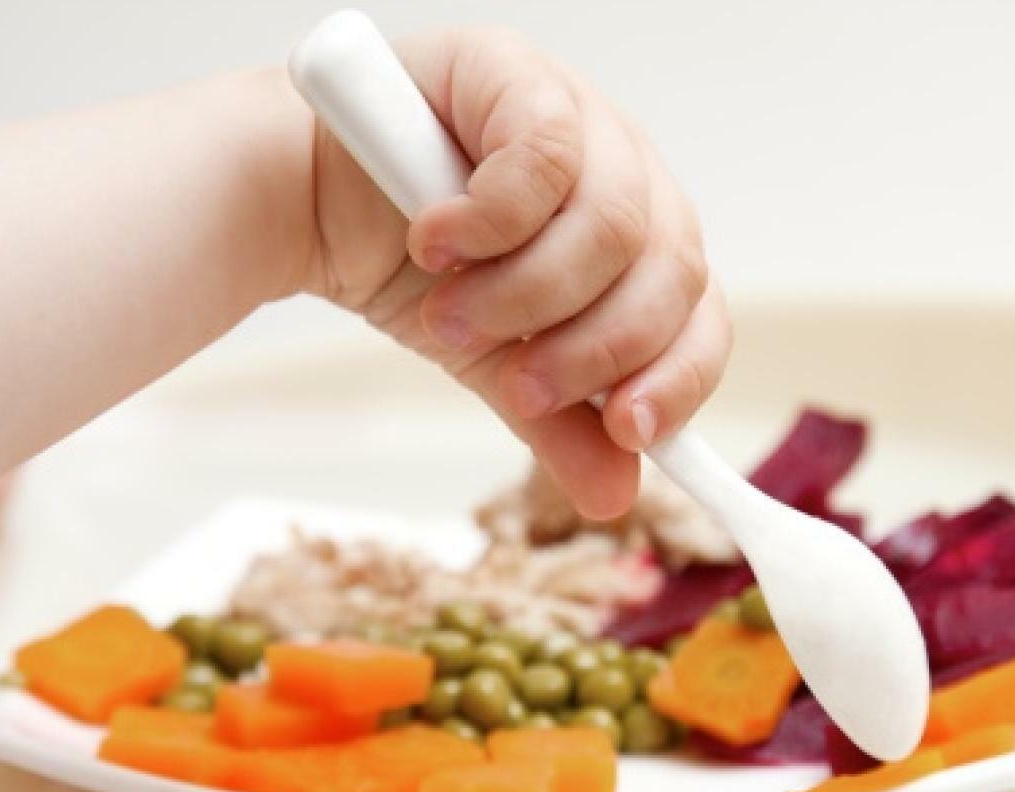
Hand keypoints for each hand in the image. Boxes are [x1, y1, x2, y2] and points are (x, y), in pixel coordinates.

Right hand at [294, 29, 731, 520]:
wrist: (311, 210)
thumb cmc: (415, 277)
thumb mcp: (497, 366)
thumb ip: (559, 425)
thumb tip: (619, 496)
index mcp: (641, 248)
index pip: (702, 317)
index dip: (676, 379)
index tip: (626, 431)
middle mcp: (627, 177)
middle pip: (671, 273)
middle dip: (587, 349)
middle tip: (512, 381)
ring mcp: (580, 118)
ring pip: (614, 225)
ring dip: (526, 295)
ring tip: (450, 317)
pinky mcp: (517, 73)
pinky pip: (544, 158)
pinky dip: (490, 220)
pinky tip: (434, 240)